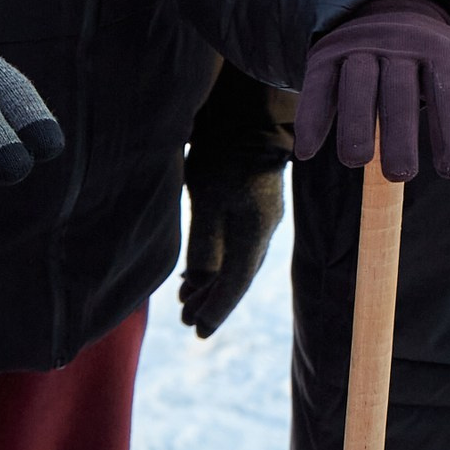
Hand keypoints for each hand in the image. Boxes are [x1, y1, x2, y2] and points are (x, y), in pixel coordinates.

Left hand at [178, 155, 283, 337]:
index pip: (236, 281)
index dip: (216, 308)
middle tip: (188, 321)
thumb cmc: (224, 157)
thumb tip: (195, 282)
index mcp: (255, 231)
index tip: (198, 331)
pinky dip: (216, 265)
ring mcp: (261, 219)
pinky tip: (197, 272)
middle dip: (213, 301)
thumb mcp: (207, 200)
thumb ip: (203, 244)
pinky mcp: (253, 209)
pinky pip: (235, 248)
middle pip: (239, 276)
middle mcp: (263, 230)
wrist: (248, 119)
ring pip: (237, 264)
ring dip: (213, 285)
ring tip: (187, 300)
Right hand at [297, 0, 449, 182]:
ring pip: (355, 85)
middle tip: (402, 174)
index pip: (448, 92)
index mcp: (441, 50)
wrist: (388, 6)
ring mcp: (360, 47)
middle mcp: (400, 44)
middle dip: (400, 132)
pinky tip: (310, 150)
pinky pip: (317, 85)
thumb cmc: (436, 58)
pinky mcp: (326, 55)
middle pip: (399, 91)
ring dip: (354, 123)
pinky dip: (312, 116)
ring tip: (357, 161)